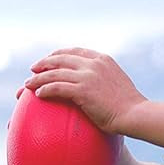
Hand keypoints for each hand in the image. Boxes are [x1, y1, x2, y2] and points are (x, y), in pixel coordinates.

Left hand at [24, 48, 145, 134]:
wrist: (135, 114)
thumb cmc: (129, 106)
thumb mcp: (118, 84)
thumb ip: (106, 79)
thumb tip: (97, 88)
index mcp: (102, 59)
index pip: (75, 51)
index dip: (59, 54)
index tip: (49, 59)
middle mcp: (93, 63)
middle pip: (60, 58)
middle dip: (43, 63)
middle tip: (33, 69)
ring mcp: (87, 76)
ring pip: (54, 72)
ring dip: (38, 78)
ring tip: (28, 85)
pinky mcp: (82, 90)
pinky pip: (56, 87)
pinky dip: (44, 89)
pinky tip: (38, 95)